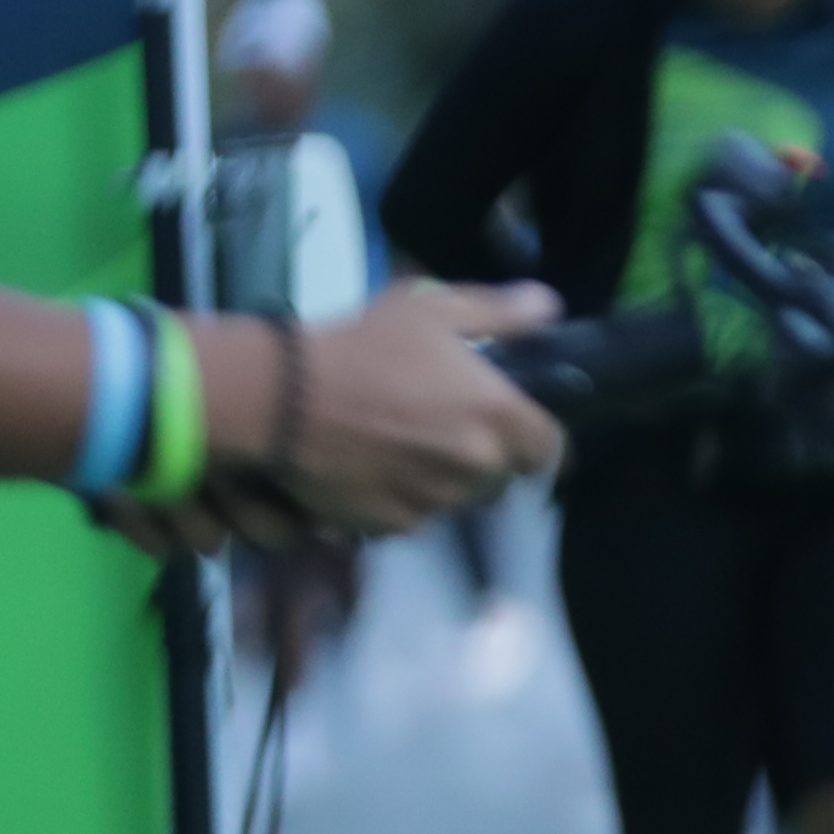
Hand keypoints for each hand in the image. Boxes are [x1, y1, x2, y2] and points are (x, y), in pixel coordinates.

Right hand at [227, 284, 566, 536]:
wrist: (283, 400)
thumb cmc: (363, 348)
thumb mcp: (434, 309)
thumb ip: (502, 312)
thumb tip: (548, 306)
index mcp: (501, 418)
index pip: (551, 450)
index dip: (533, 440)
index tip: (512, 429)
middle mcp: (477, 469)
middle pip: (500, 478)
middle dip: (482, 459)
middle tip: (441, 425)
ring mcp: (434, 502)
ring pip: (454, 499)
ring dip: (439, 480)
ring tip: (399, 442)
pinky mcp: (391, 526)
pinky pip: (409, 517)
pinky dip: (397, 499)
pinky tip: (369, 466)